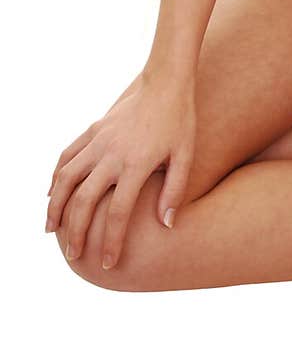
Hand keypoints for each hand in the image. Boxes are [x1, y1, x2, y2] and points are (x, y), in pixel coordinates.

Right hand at [45, 69, 195, 269]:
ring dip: (55, 206)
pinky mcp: (92, 130)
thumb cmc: (180, 122)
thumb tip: (167, 225)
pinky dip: (56, 176)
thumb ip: (174, 190)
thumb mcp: (186, 156)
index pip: (118, 213)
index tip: (107, 263)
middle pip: (84, 200)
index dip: (111, 241)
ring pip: (66, 178)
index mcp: (137, 164)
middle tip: (74, 254)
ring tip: (51, 230)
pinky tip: (51, 193)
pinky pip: (67, 156)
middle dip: (76, 231)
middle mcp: (112, 154)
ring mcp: (99, 141)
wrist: (166, 83)